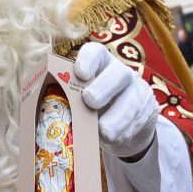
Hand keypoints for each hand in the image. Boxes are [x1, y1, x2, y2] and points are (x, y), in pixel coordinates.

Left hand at [74, 42, 157, 158]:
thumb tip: (44, 112)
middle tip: (90, 102)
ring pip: (131, 100)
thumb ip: (67, 101)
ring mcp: (137, 90)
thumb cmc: (90, 111)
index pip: (95, 52)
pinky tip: (115, 139)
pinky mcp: (148, 109)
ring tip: (103, 133)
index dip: (87, 60)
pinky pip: (138, 119)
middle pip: (118, 73)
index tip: (80, 74)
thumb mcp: (78, 102)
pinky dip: (124, 132)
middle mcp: (120, 73)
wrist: (121, 128)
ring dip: (116, 118)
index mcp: (98, 66)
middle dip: (103, 88)